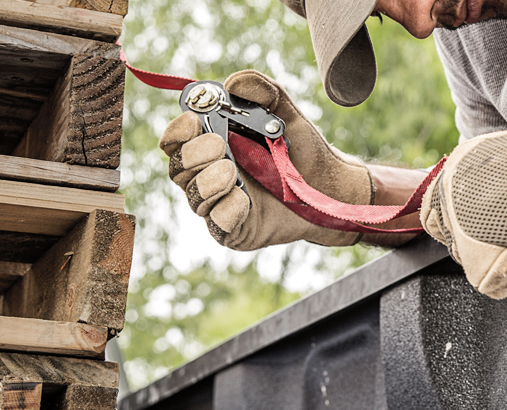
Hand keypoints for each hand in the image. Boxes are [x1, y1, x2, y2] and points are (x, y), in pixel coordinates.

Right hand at [158, 70, 373, 249]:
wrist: (330, 186)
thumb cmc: (300, 150)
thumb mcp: (285, 113)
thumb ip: (263, 91)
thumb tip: (234, 83)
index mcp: (210, 145)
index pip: (175, 141)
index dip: (177, 131)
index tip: (193, 121)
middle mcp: (208, 176)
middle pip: (178, 169)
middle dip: (193, 155)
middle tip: (219, 146)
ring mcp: (220, 205)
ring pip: (195, 198)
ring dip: (209, 183)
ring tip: (232, 171)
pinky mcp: (236, 230)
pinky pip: (219, 224)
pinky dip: (227, 210)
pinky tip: (245, 201)